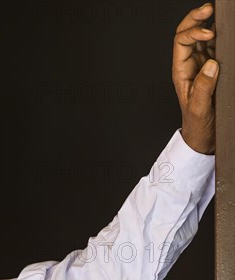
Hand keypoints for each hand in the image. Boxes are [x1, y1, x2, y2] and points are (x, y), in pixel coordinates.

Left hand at [173, 3, 218, 154]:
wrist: (203, 137)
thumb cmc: (197, 125)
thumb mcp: (199, 108)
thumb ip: (203, 87)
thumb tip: (211, 64)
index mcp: (181, 71)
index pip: (181, 43)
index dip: (193, 32)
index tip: (209, 32)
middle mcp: (189, 64)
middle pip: (187, 34)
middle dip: (195, 18)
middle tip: (209, 8)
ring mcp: (202, 65)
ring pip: (202, 37)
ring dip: (208, 22)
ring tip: (217, 10)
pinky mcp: (214, 69)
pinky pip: (216, 47)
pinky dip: (222, 35)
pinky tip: (227, 29)